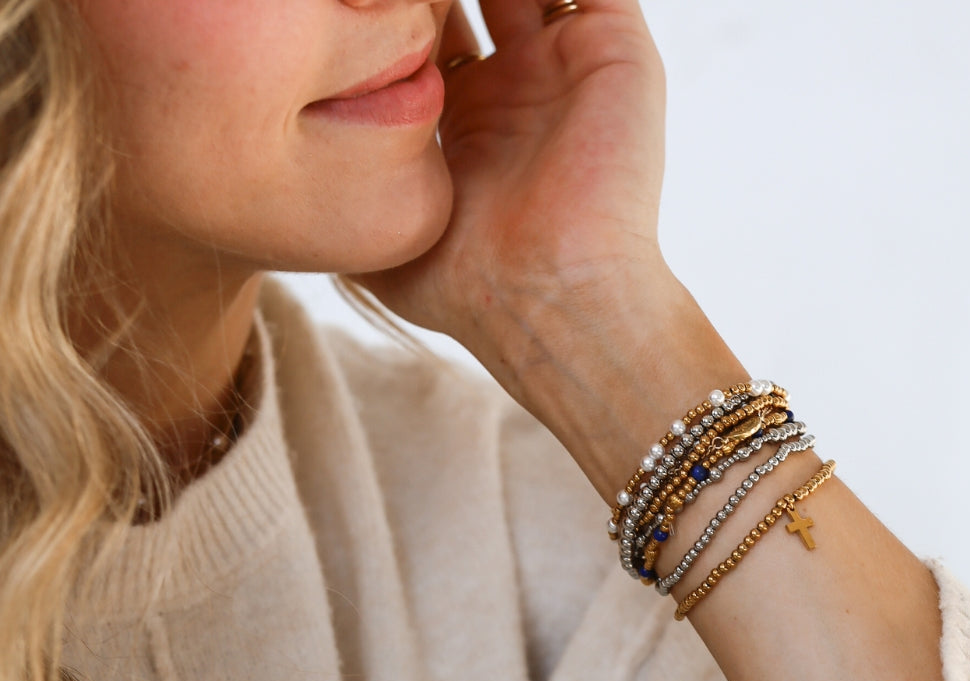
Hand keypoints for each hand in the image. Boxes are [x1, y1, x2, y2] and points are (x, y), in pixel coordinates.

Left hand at [356, 0, 667, 355]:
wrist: (548, 296)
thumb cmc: (464, 283)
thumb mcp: (380, 245)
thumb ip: (344, 200)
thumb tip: (287, 180)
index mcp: (470, 121)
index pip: (426, 32)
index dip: (394, 13)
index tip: (358, 4)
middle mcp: (519, 88)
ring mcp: (569, 66)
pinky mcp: (616, 50)